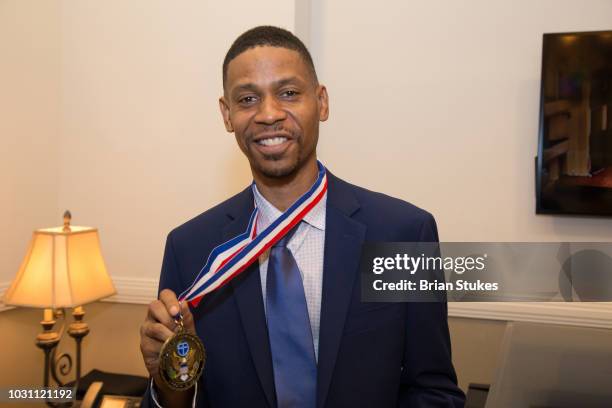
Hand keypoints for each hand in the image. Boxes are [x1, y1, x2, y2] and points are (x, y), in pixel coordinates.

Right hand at [140, 289, 195, 404]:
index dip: (170, 300)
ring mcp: (146, 330)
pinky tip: (169, 352)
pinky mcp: (144, 345)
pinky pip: (153, 344)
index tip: (176, 311)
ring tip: (176, 341)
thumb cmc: (181, 342)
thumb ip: (187, 318)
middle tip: (177, 328)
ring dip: (168, 334)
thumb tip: (184, 304)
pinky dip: (164, 348)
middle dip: (167, 316)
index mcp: (165, 309)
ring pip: (154, 327)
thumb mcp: (188, 330)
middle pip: (154, 306)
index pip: (165, 295)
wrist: (174, 365)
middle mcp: (153, 317)